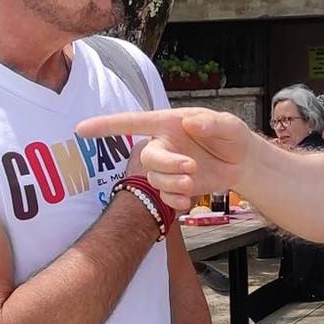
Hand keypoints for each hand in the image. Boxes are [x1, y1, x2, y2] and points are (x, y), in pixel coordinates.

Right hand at [77, 108, 252, 211]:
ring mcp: (167, 168)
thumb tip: (191, 121)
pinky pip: (162, 196)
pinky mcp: (175, 186)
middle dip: (166, 165)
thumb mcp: (229, 125)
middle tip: (190, 169)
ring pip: (154, 179)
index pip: (132, 122)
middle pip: (147, 157)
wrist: (242, 161)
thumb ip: (213, 123)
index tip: (81, 130)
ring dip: (171, 184)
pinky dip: (172, 201)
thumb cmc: (231, 136)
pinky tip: (187, 201)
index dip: (106, 126)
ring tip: (193, 184)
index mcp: (168, 123)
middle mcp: (163, 144)